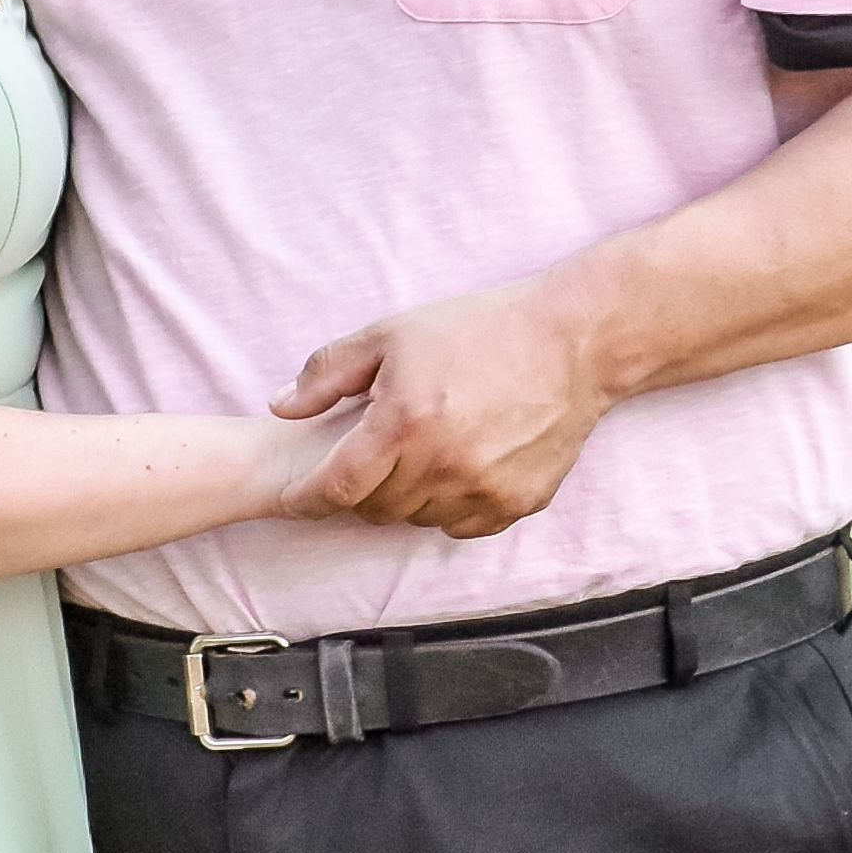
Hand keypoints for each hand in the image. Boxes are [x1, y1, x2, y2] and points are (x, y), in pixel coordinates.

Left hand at [269, 278, 610, 537]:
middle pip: (375, 508)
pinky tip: (458, 464)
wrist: (571, 341)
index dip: (306, 499)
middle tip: (374, 452)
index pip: (336, 487)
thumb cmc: (478, 329)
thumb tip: (280, 407)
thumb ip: (328, 372)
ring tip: (421, 451)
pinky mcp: (517, 502)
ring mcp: (483, 489)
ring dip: (406, 495)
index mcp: (404, 422)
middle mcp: (442, 465)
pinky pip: (462, 523)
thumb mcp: (392, 333)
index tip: (295, 499)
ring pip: (417, 518)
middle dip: (362, 487)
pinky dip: (449, 504)